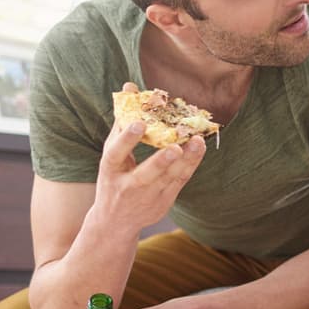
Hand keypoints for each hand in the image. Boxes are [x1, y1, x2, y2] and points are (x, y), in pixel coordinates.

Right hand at [95, 82, 205, 233]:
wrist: (114, 221)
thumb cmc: (113, 177)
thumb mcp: (111, 155)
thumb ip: (122, 122)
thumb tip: (129, 87)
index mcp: (110, 170)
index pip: (115, 153)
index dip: (126, 139)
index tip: (138, 122)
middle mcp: (128, 185)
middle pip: (145, 173)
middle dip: (160, 161)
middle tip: (175, 145)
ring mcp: (147, 196)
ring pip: (169, 178)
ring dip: (185, 161)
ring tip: (196, 142)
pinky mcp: (164, 201)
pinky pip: (179, 181)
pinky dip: (190, 165)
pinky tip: (198, 149)